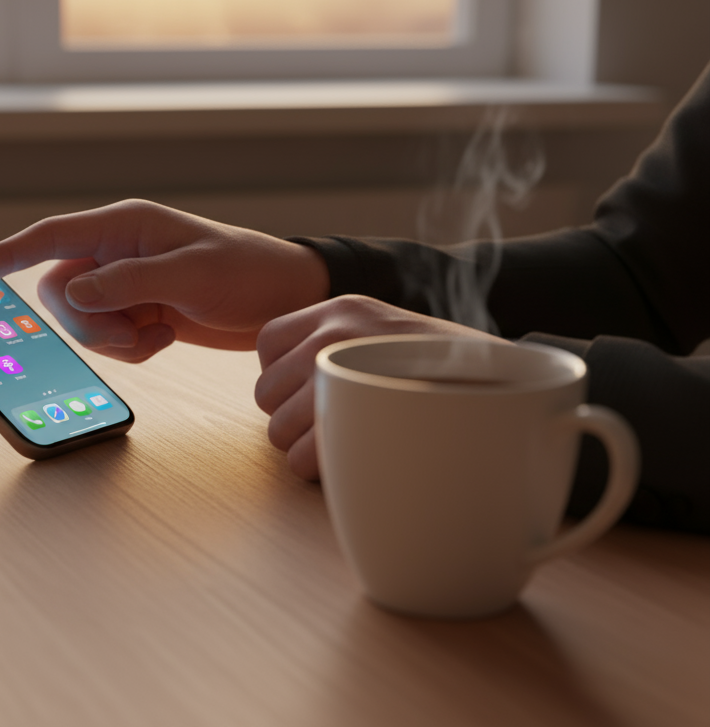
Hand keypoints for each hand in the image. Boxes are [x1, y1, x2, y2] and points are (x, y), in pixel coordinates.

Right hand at [0, 200, 329, 362]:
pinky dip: (132, 348)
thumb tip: (73, 295)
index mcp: (123, 227)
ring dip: (114, 339)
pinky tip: (167, 335)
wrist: (285, 299)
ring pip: (81, 321)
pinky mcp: (137, 311)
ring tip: (159, 331)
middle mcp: (116, 252)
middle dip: (88, 322)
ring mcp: (125, 284)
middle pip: (59, 293)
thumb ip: (128, 282)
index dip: (4, 255)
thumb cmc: (246, 271)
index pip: (49, 238)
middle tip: (133, 329)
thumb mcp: (190, 275)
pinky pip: (107, 339)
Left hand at [254, 295, 504, 480]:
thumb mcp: (390, 335)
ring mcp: (338, 372)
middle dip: (293, 420)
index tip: (316, 392)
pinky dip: (324, 473)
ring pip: (278, 429)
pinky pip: (300, 458)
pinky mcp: (350, 416)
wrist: (515, 388)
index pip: (269, 342)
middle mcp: (332, 333)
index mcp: (341, 309)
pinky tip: (363, 462)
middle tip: (340, 426)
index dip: (285, 378)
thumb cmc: (454, 374)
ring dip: (307, 448)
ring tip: (356, 443)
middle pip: (266, 393)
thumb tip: (289, 387)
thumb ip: (341, 349)